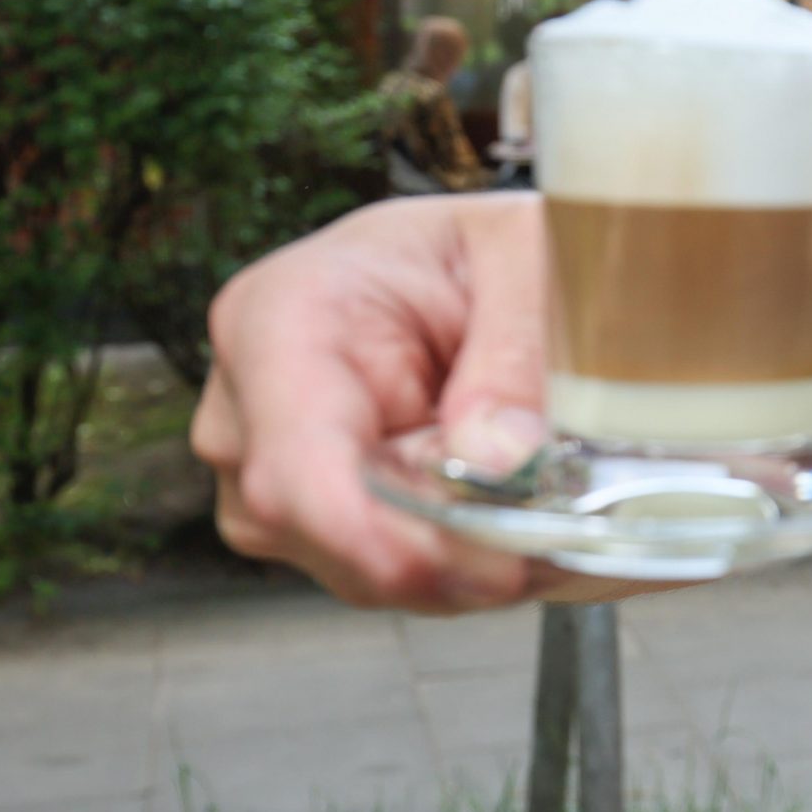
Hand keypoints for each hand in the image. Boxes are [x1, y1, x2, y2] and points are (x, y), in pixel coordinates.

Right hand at [192, 193, 612, 612]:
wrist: (456, 258)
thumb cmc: (479, 244)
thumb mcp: (525, 258)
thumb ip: (513, 354)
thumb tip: (496, 462)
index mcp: (278, 319)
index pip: (295, 468)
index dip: (383, 538)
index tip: (490, 567)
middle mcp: (247, 407)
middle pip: (324, 535)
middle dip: (450, 558)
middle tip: (563, 541)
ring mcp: (270, 469)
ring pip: (356, 567)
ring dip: (464, 564)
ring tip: (554, 517)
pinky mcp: (310, 512)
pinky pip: (380, 567)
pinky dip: (460, 563)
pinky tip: (520, 525)